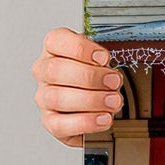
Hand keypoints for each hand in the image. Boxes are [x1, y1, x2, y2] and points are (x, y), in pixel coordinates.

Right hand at [32, 27, 121, 146]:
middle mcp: (45, 72)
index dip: (80, 48)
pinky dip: (86, 122)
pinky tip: (104, 118)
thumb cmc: (98, 77)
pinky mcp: (50, 121)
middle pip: (55, 70)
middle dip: (90, 76)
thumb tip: (119, 56)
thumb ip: (105, 57)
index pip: (56, 40)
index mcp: (55, 50)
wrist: (95, 106)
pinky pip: (61, 124)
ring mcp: (45, 97)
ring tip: (114, 101)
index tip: (103, 57)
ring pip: (57, 98)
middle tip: (114, 81)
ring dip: (91, 100)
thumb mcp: (103, 60)